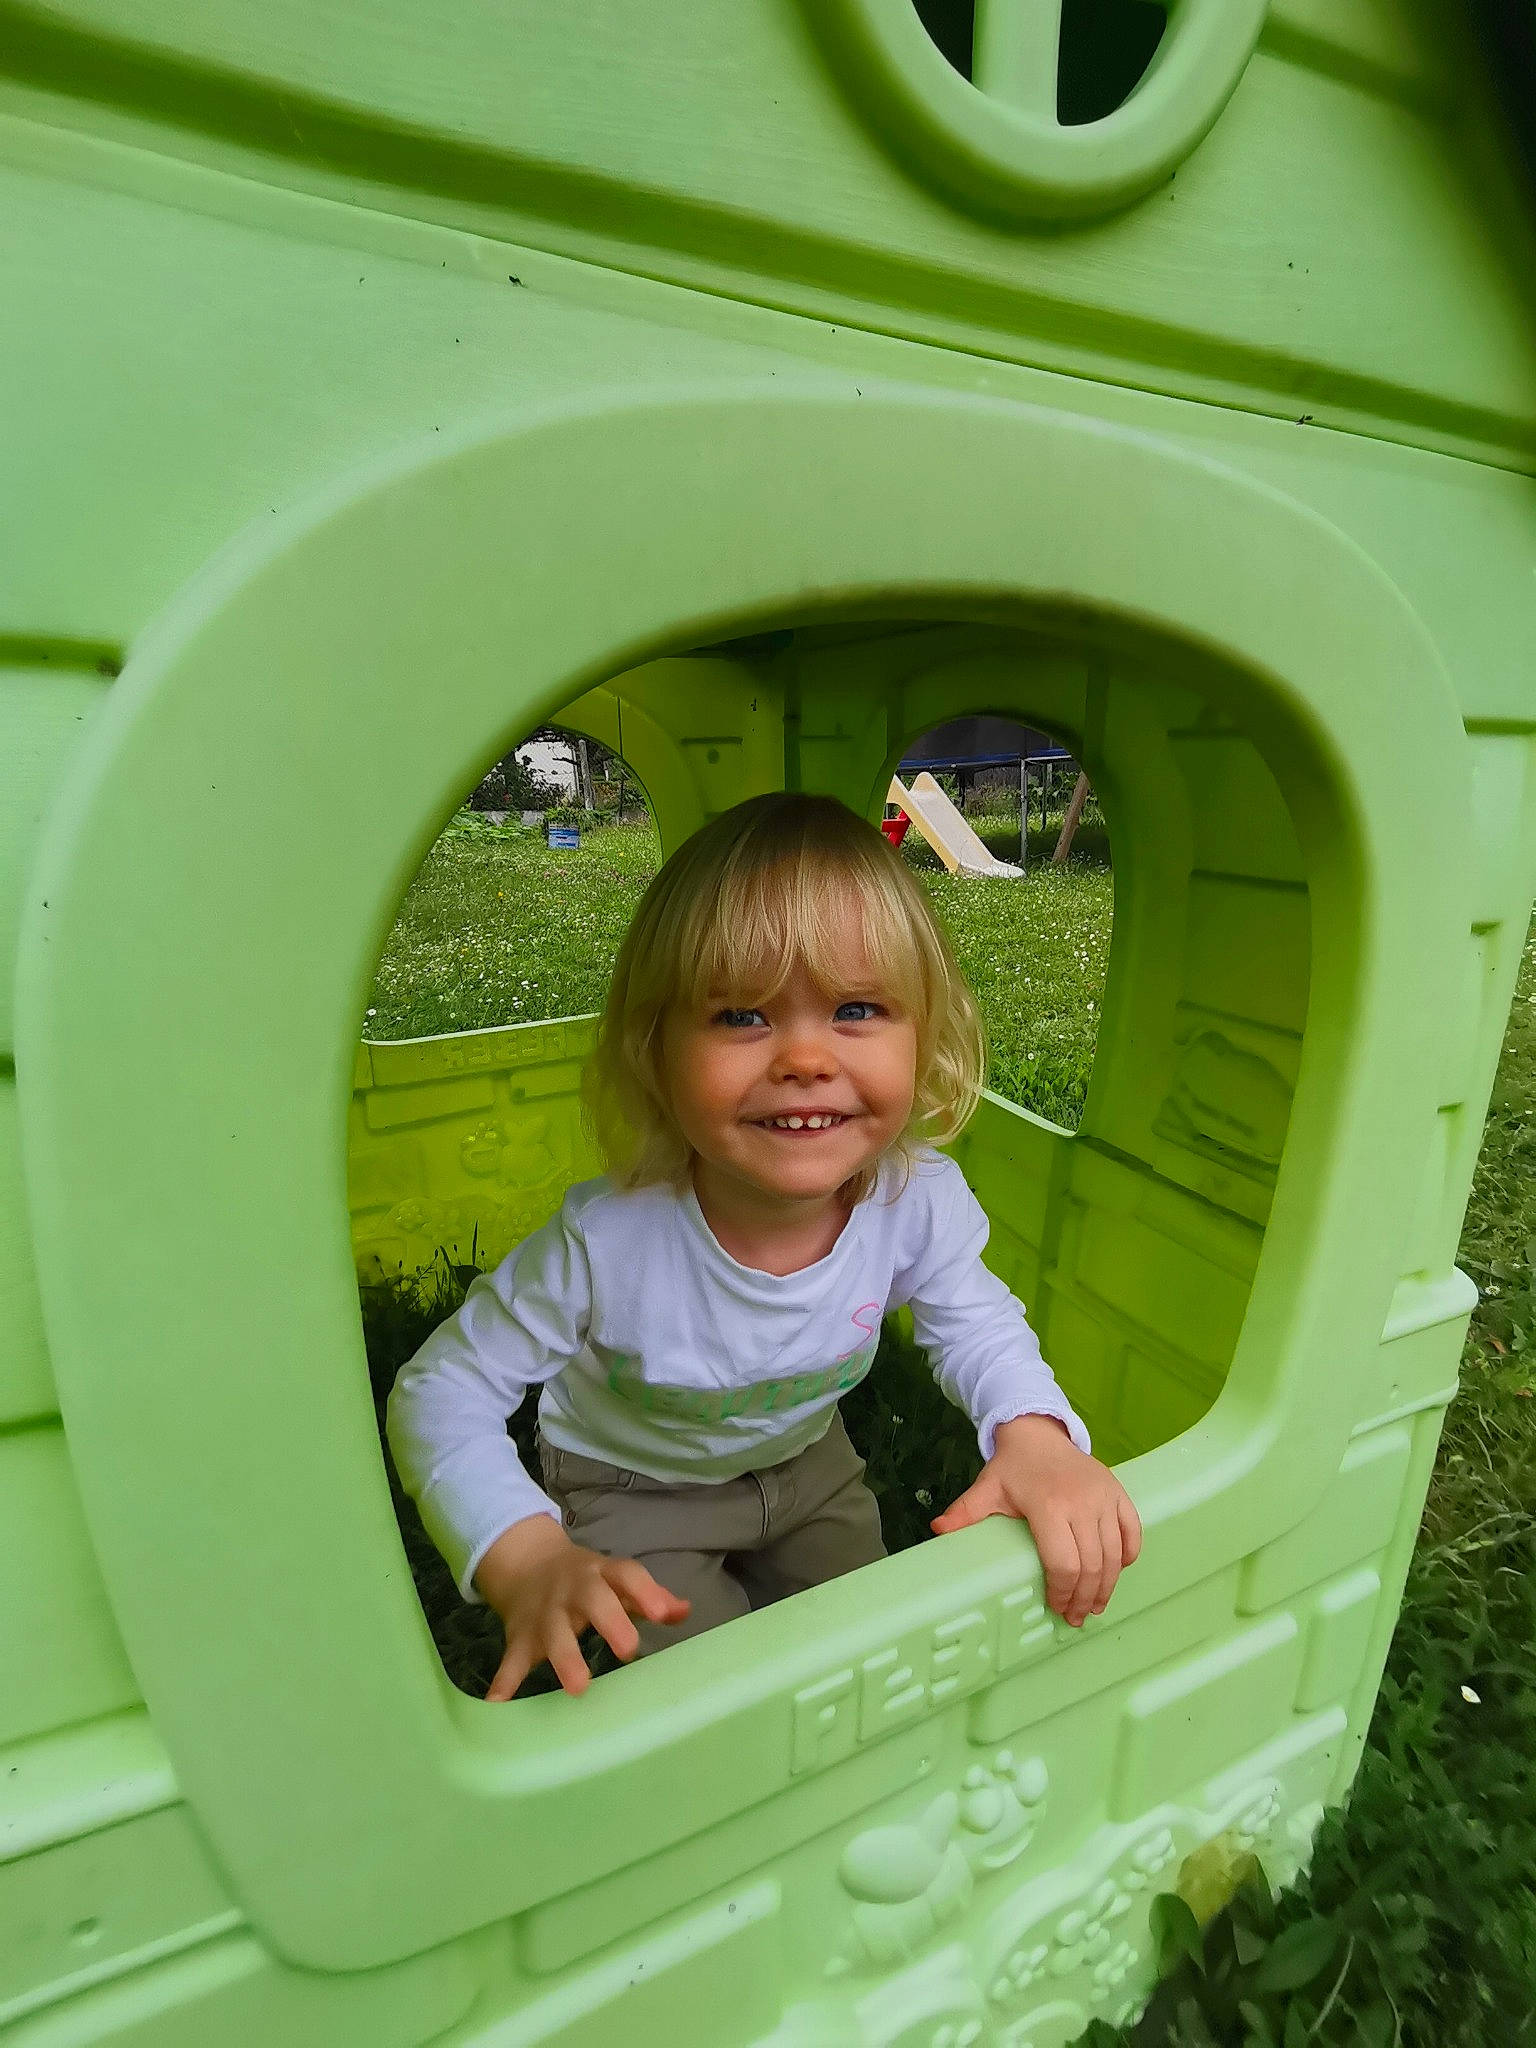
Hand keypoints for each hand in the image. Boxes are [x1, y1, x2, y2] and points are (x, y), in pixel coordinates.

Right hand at [473, 1514, 689, 1698]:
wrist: (527, 1563)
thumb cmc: (587, 1581)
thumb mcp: (616, 1579)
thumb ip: (649, 1597)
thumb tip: (684, 1611)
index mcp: (602, 1575)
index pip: (626, 1575)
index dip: (645, 1592)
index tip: (662, 1614)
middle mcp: (574, 1591)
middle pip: (593, 1600)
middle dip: (610, 1622)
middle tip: (628, 1651)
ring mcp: (546, 1615)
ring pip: (554, 1633)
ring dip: (565, 1658)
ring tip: (578, 1687)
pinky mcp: (520, 1637)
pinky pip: (511, 1660)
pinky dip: (503, 1682)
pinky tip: (496, 1706)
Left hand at [931, 1414, 1141, 1628]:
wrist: (1040, 1433)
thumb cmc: (1013, 1467)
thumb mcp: (986, 1489)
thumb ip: (964, 1513)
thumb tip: (936, 1531)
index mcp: (1047, 1505)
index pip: (1062, 1562)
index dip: (1062, 1592)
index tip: (1057, 1608)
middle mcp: (1081, 1502)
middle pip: (1092, 1565)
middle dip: (1085, 1598)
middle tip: (1077, 1617)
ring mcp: (1104, 1497)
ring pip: (1114, 1554)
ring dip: (1107, 1586)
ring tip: (1095, 1605)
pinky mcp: (1118, 1492)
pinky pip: (1133, 1531)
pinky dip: (1128, 1556)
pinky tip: (1116, 1572)